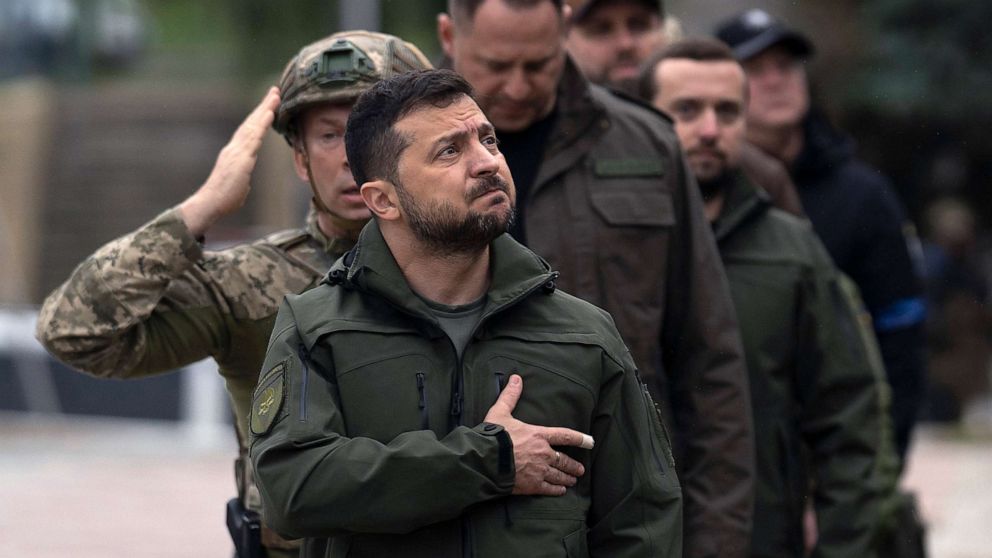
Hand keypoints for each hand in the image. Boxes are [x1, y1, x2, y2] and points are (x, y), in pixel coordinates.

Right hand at [178, 86, 280, 236]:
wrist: (210, 204)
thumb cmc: (224, 199)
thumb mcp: (238, 186)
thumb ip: (242, 178)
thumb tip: (244, 181)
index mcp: (235, 154)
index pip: (249, 131)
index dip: (259, 118)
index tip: (268, 106)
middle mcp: (235, 148)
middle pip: (251, 122)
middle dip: (264, 106)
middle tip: (275, 91)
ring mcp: (237, 151)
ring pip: (253, 125)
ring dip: (265, 109)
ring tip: (275, 95)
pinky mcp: (241, 157)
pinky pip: (254, 137)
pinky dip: (261, 123)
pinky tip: (269, 113)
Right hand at [484, 374, 593, 495]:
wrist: (485, 461)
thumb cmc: (493, 436)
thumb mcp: (500, 412)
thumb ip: (510, 396)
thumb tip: (516, 378)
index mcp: (539, 435)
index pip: (565, 436)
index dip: (580, 438)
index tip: (590, 442)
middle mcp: (543, 453)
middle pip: (564, 460)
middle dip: (573, 465)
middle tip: (580, 470)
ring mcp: (539, 470)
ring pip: (559, 475)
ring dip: (567, 478)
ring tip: (573, 481)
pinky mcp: (532, 485)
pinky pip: (549, 489)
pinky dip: (556, 490)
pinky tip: (561, 491)